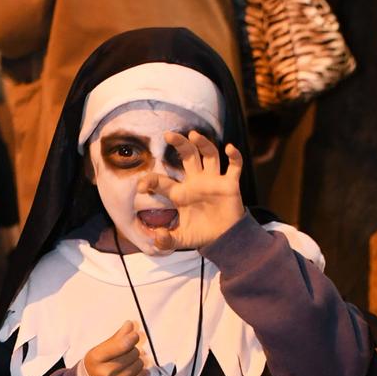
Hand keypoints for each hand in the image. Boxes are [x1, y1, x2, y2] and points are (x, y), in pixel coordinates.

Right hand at [84, 321, 144, 375]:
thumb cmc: (95, 366)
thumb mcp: (99, 350)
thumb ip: (116, 337)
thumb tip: (131, 325)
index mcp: (97, 358)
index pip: (123, 344)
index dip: (132, 337)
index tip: (134, 335)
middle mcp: (106, 373)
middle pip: (133, 353)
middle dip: (133, 350)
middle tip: (127, 351)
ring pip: (140, 364)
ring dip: (137, 361)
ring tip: (129, 362)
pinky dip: (141, 371)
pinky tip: (133, 370)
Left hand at [150, 131, 245, 250]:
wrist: (224, 239)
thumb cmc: (201, 234)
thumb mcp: (179, 240)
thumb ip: (166, 241)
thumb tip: (156, 238)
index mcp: (180, 193)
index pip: (162, 181)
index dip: (150, 181)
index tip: (142, 187)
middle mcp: (196, 182)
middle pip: (188, 156)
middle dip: (179, 144)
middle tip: (168, 135)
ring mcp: (213, 181)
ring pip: (209, 155)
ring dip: (203, 144)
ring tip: (194, 134)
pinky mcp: (230, 185)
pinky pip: (234, 167)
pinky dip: (234, 157)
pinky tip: (230, 148)